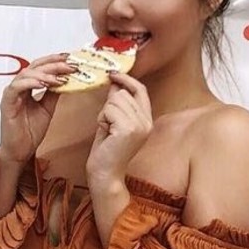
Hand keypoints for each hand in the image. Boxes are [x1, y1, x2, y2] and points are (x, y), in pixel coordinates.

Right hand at [0, 54, 76, 165]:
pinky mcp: (7, 103)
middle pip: (35, 67)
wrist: (20, 151)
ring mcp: (12, 94)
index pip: (40, 66)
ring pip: (26, 74)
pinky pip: (17, 87)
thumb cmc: (29, 132)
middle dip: (54, 64)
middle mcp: (19, 87)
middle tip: (70, 65)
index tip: (71, 59)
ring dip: (45, 73)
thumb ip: (54, 94)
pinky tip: (44, 84)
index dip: (55, 60)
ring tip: (60, 77)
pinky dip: (31, 83)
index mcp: (27, 86)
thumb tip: (67, 79)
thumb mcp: (48, 109)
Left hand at [86, 71, 152, 187]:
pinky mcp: (129, 129)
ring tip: (107, 130)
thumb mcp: (112, 122)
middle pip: (123, 94)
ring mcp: (140, 125)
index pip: (140, 90)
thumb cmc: (106, 152)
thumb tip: (114, 82)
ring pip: (115, 100)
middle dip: (109, 106)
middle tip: (107, 125)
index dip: (126, 80)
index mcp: (147, 120)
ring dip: (104, 113)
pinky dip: (102, 119)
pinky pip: (109, 109)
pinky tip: (105, 133)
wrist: (105, 175)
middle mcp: (147, 122)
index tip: (112, 74)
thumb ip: (116, 103)